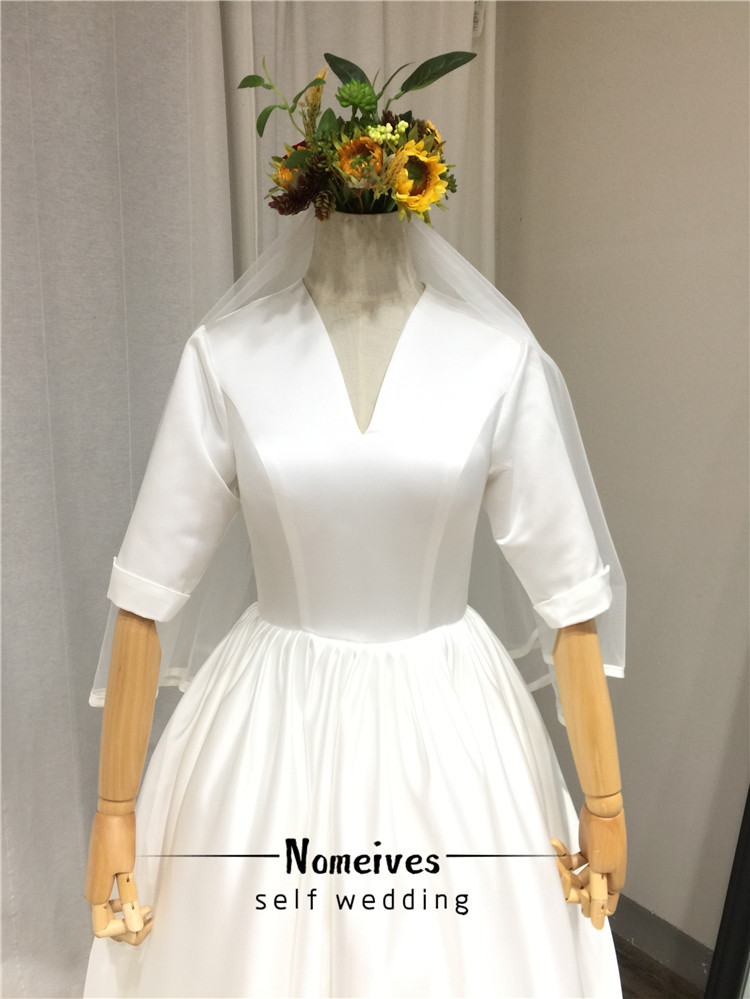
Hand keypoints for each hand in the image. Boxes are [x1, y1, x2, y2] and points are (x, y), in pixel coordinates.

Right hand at [85, 811, 153, 945]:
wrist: (112, 813)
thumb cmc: (119, 837)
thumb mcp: (126, 870)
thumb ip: (129, 900)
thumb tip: (134, 927)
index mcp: (96, 895)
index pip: (104, 930)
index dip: (125, 930)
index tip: (146, 914)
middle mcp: (92, 893)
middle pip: (106, 926)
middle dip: (128, 928)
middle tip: (150, 918)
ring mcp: (95, 885)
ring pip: (107, 914)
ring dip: (126, 917)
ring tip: (145, 910)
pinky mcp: (100, 876)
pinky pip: (108, 901)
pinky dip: (122, 905)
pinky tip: (134, 897)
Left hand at [551, 803, 625, 929]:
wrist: (601, 811)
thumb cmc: (606, 839)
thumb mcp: (601, 871)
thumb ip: (597, 895)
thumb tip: (600, 919)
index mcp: (614, 882)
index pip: (605, 905)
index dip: (592, 909)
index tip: (578, 906)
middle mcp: (606, 873)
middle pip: (588, 891)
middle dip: (573, 887)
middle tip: (561, 878)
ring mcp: (596, 862)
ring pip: (579, 876)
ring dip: (566, 872)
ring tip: (557, 864)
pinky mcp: (587, 850)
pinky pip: (575, 861)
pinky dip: (565, 858)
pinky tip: (557, 849)